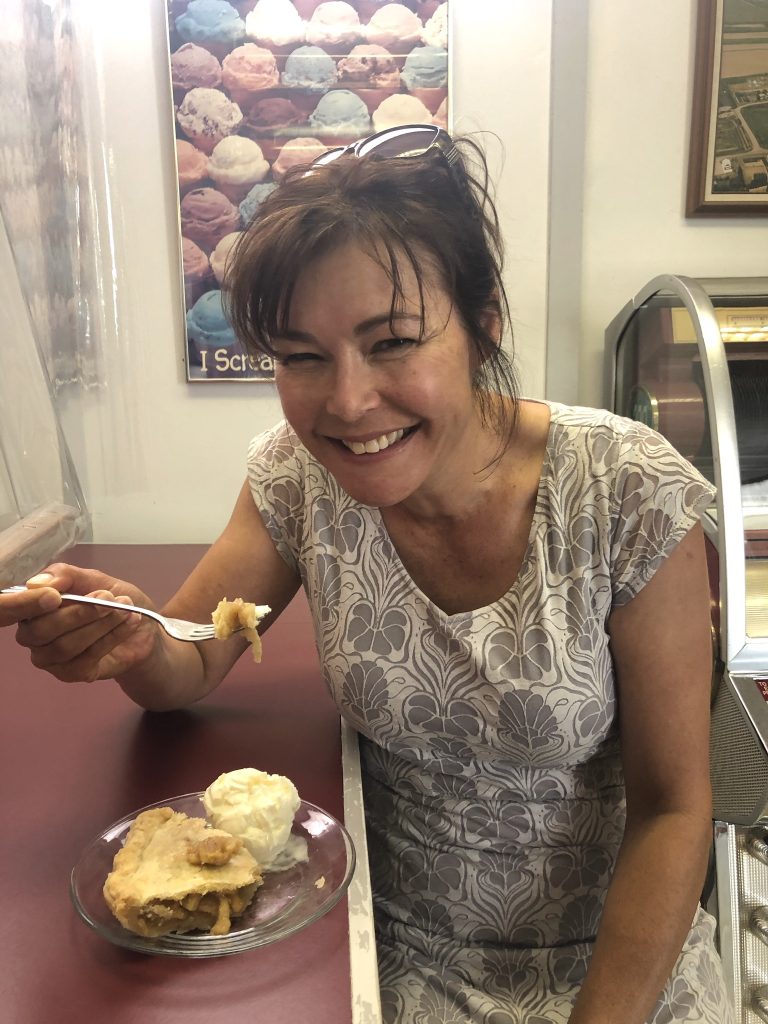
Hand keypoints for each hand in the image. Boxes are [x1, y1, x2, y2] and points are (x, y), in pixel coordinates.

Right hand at [3, 563, 159, 682]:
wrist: (143, 627)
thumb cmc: (113, 599)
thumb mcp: (95, 579)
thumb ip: (66, 576)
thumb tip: (37, 583)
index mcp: (33, 607)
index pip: (21, 608)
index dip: (34, 603)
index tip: (56, 596)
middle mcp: (34, 635)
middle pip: (42, 630)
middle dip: (79, 613)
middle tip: (109, 599)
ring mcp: (51, 658)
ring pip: (66, 646)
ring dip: (100, 625)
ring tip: (125, 610)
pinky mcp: (72, 673)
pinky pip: (87, 658)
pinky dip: (112, 638)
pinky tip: (129, 623)